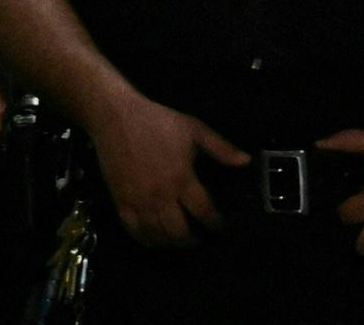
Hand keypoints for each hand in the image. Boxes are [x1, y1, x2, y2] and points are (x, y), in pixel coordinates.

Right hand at [88, 93, 248, 248]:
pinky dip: (147, 240)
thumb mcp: (195, 129)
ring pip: (157, 236)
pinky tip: (155, 239)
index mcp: (182, 178)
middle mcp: (161, 196)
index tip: (222, 228)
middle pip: (179, 232)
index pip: (203, 211)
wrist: (117, 118)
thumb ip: (221, 148)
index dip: (216, 224)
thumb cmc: (158, 122)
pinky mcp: (121, 202)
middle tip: (200, 238)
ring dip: (171, 244)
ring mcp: (139, 202)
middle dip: (193, 240)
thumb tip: (246, 161)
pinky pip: (134, 231)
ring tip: (181, 241)